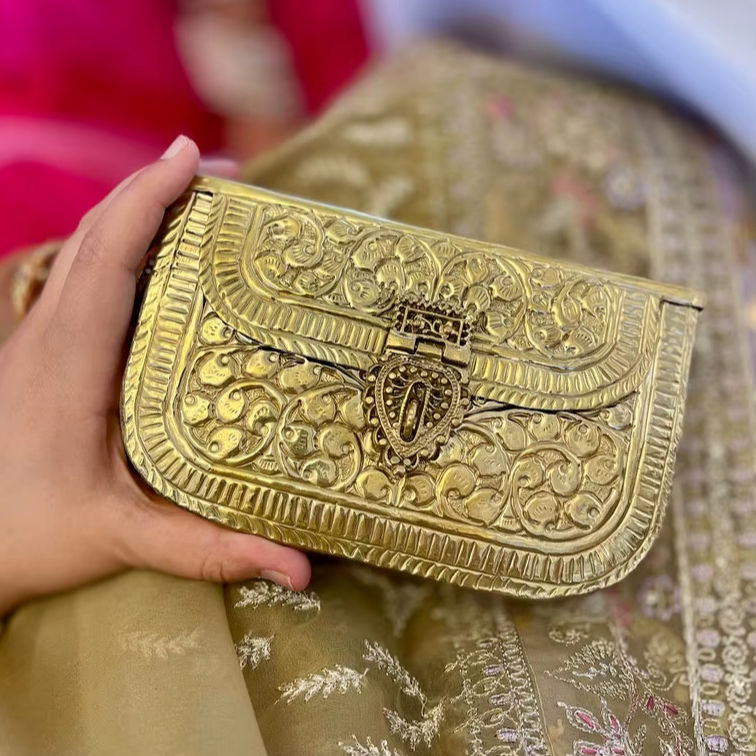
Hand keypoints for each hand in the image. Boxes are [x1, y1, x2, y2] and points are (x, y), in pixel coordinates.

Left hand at [0, 136, 310, 614]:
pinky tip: (147, 260)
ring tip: (190, 197)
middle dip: (152, 188)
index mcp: (72, 360)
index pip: (110, 254)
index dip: (149, 197)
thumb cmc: (26, 537)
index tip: (192, 156)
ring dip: (131, 211)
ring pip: (81, 250)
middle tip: (217, 170)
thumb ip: (210, 549)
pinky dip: (114, 246)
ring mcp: (36, 340)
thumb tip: (298, 567)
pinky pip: (75, 277)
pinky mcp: (37, 354)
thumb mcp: (122, 539)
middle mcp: (49, 335)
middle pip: (95, 233)